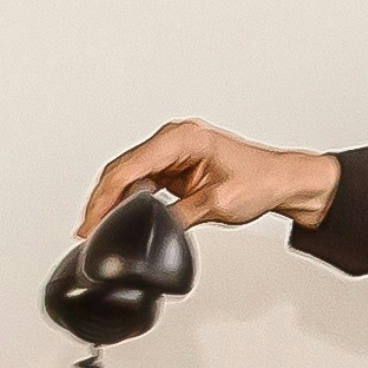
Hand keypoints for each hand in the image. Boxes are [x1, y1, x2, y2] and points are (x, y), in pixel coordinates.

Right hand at [76, 120, 340, 238]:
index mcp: (183, 138)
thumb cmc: (261, 181)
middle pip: (123, 167)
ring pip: (129, 174)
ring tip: (97, 227)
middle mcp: (174, 138)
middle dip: (102, 199)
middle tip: (86, 229)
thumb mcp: (218, 203)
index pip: (131, 166)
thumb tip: (155, 228)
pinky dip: (128, 198)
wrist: (281, 181)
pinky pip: (142, 180)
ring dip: (113, 200)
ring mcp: (172, 151)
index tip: (92, 219)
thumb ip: (182, 215)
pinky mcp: (174, 165)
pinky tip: (119, 217)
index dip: (107, 196)